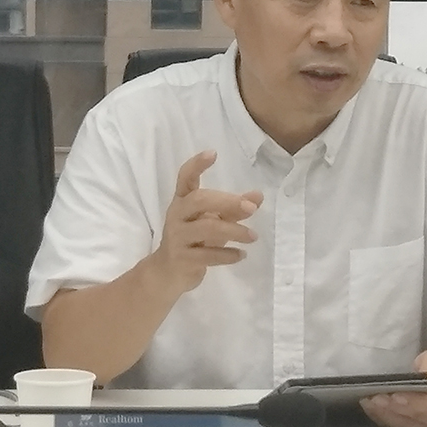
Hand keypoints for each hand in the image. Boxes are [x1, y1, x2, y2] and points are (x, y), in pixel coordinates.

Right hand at [147, 150, 262, 293]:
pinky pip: (208, 255)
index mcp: (182, 201)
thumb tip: (258, 196)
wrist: (167, 272)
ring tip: (253, 236)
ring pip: (206, 228)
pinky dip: (227, 254)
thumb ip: (233, 209)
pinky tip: (241, 255)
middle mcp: (177, 215)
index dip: (196, 165)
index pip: (185, 178)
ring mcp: (178, 237)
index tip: (213, 153)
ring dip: (234, 230)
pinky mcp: (182, 259)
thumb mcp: (211, 220)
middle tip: (252, 207)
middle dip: (227, 202)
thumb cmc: (193, 239)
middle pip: (199, 200)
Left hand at [359, 350, 426, 426]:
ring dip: (385, 415)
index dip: (414, 402)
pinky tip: (370, 408)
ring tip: (368, 402)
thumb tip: (421, 377)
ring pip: (406, 426)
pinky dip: (383, 419)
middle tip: (374, 398)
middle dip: (393, 408)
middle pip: (417, 417)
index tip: (395, 396)